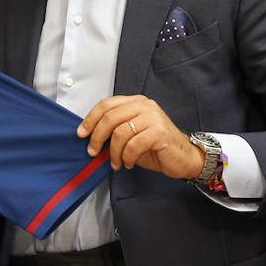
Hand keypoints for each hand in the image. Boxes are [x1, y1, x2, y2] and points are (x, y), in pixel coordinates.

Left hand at [77, 95, 203, 177]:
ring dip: (114, 152)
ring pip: (120, 133)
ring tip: (115, 163)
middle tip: (93, 151)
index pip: (106, 105)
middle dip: (97, 137)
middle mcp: (144, 105)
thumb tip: (89, 135)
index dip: (90, 119)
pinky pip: (133, 145)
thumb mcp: (131, 134)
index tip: (81, 133)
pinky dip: (126, 157)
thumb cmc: (156, 147)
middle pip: (109, 118)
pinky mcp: (159, 132)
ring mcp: (153, 117)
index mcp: (135, 102)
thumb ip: (114, 129)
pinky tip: (128, 163)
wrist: (185, 157)